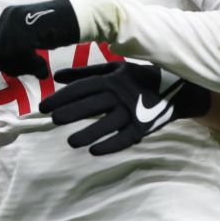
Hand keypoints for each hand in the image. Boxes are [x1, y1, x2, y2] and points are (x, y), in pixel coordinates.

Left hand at [0, 0, 79, 77]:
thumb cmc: (57, 29)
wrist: (81, 17)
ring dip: (24, 69)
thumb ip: (12, 45)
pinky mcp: (31, 26)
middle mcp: (9, 15)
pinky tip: (44, 69)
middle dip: (11, 68)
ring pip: (8, 56)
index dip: (2, 63)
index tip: (21, 69)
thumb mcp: (30, 36)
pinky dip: (32, 67)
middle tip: (31, 71)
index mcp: (7, 15)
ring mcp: (19, 20)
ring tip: (41, 70)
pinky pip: (22, 54)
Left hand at [39, 62, 210, 154]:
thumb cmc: (137, 77)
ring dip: (89, 133)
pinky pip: (125, 138)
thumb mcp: (112, 69)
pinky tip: (95, 151)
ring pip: (107, 124)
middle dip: (71, 112)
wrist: (176, 88)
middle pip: (92, 104)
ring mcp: (132, 111)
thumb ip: (84, 73)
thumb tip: (56, 77)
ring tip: (71, 142)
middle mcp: (120, 94)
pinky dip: (111, 145)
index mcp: (111, 79)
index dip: (61, 97)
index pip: (81, 88)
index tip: (43, 107)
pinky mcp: (143, 127)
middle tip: (53, 120)